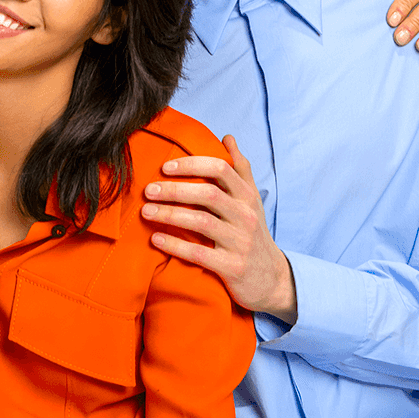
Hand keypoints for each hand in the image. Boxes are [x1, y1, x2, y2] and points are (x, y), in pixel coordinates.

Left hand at [142, 135, 296, 320]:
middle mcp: (246, 215)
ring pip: (202, 222)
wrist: (272, 279)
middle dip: (174, 189)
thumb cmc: (254, 233)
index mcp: (248, 196)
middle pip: (208, 194)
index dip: (192, 164)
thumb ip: (240, 168)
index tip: (165, 167)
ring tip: (146, 212)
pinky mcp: (233, 267)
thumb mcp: (253, 200)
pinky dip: (175, 245)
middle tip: (148, 189)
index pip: (221, 169)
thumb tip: (227, 137)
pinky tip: (156, 238)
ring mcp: (241, 242)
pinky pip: (199, 254)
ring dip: (170, 214)